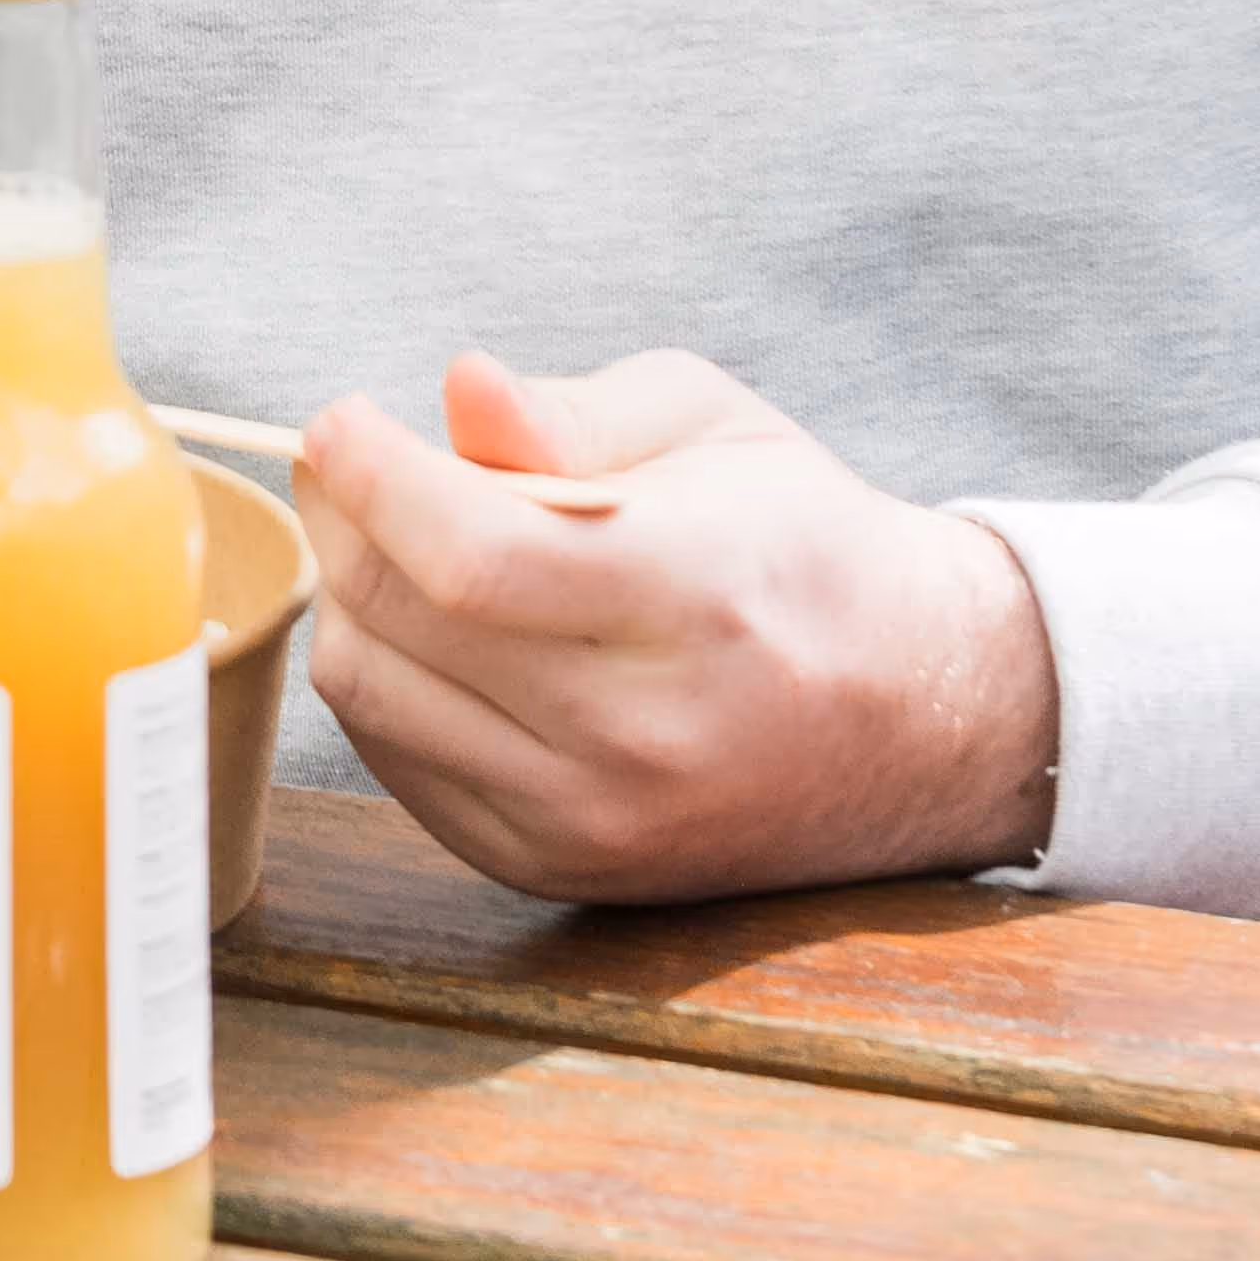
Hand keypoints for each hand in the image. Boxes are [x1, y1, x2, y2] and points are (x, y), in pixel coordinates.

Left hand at [294, 348, 1063, 910]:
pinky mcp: (554, 869)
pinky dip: (386, 682)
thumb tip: (457, 391)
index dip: (373, 476)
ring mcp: (593, 820)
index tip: (342, 422)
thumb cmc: (803, 544)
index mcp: (692, 600)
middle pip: (402, 621)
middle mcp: (640, 732)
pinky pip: (398, 762)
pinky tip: (434, 631)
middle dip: (344, 520)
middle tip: (353, 467)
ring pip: (374, 696)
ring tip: (396, 544)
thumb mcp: (714, 428)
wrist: (918, 719)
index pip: (469, 555)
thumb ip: (574, 410)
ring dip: (352, 601)